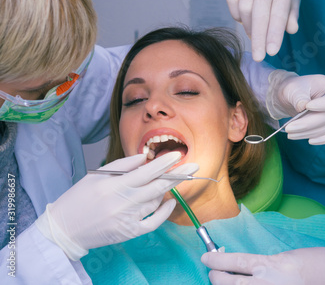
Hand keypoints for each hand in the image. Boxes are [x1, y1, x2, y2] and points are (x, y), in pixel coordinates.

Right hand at [36, 151, 197, 259]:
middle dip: (178, 174)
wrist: (65, 228)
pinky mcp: (129, 233)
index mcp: (114, 185)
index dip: (164, 163)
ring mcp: (127, 220)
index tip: (178, 154)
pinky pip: (153, 223)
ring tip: (169, 180)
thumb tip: (145, 158)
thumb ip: (123, 166)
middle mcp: (123, 203)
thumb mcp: (97, 175)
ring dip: (166, 189)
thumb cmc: (79, 197)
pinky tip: (169, 202)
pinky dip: (163, 212)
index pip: (147, 172)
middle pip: (158, 186)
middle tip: (194, 165)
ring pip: (156, 201)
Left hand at [201, 247, 324, 283]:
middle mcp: (264, 283)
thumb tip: (247, 267)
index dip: (216, 260)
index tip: (205, 257)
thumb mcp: (283, 258)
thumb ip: (263, 265)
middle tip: (212, 272)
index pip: (233, 261)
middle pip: (229, 282)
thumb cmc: (311, 264)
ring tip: (220, 281)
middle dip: (216, 277)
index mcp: (268, 266)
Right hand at [226, 0, 300, 61]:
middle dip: (258, 38)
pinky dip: (237, 15)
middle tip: (258, 57)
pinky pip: (232, 2)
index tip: (271, 52)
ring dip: (249, 28)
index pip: (279, 13)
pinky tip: (244, 19)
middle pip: (259, 14)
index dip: (275, 34)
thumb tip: (290, 30)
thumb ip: (292, 13)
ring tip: (254, 36)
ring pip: (244, 10)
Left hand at [266, 70, 324, 143]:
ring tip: (291, 133)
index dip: (324, 105)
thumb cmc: (294, 90)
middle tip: (289, 128)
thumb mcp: (293, 88)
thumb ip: (298, 97)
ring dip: (309, 133)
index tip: (308, 106)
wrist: (292, 97)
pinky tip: (309, 140)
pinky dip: (321, 139)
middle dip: (308, 124)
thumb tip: (302, 107)